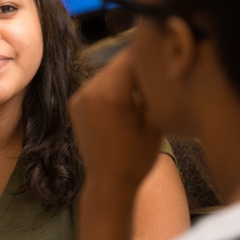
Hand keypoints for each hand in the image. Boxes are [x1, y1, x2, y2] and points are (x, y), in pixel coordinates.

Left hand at [69, 49, 162, 191]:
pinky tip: (126, 99)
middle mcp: (89, 90)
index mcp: (110, 93)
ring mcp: (79, 96)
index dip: (150, 55)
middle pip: (117, 63)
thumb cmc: (138, 157)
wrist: (108, 183)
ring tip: (142, 87)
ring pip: (107, 72)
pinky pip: (96, 85)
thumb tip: (160, 65)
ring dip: (123, 75)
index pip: (131, 57)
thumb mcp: (155, 121)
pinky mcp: (74, 103)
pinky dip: (111, 86)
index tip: (164, 57)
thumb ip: (155, 89)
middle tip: (156, 71)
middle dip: (136, 65)